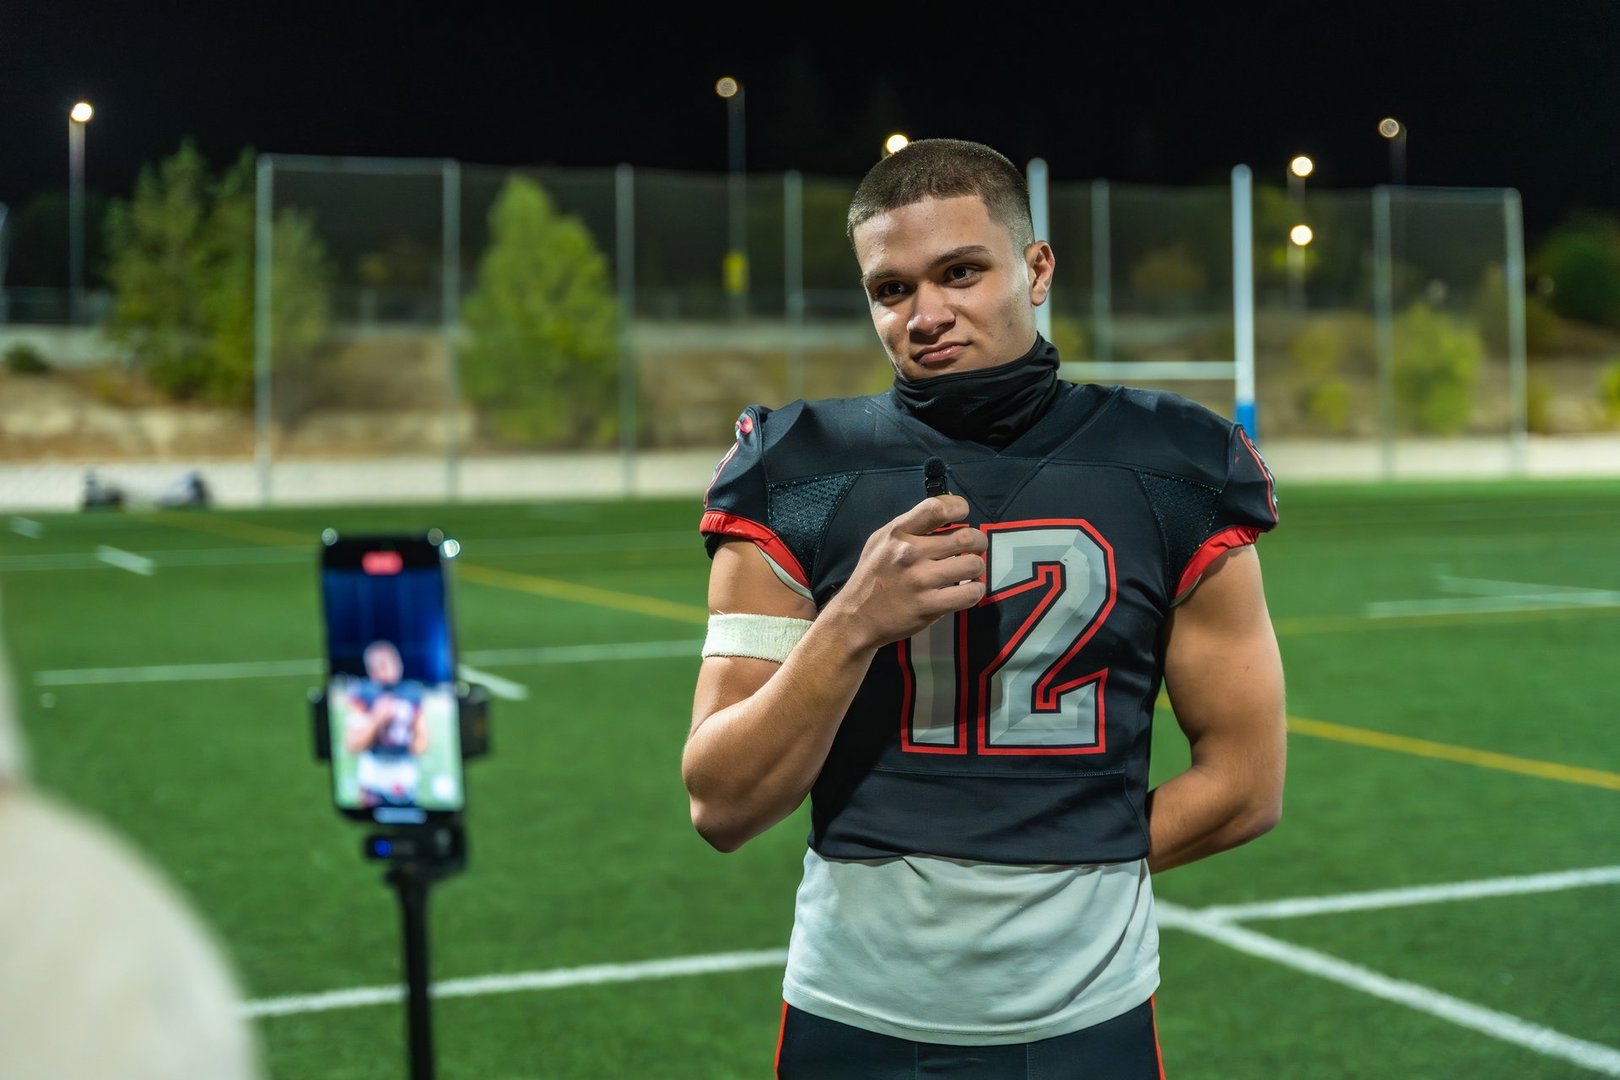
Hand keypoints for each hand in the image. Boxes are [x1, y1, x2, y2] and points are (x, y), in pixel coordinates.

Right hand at [823, 494, 986, 651]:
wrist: (856, 618)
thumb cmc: (872, 576)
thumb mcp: (881, 541)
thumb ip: (910, 526)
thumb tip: (947, 511)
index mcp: (898, 533)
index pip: (937, 508)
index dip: (958, 507)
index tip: (963, 514)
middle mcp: (910, 553)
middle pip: (966, 537)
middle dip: (979, 541)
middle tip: (975, 548)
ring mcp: (920, 581)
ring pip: (973, 565)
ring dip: (977, 568)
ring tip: (969, 571)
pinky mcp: (929, 606)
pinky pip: (969, 594)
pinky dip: (975, 591)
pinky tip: (967, 590)